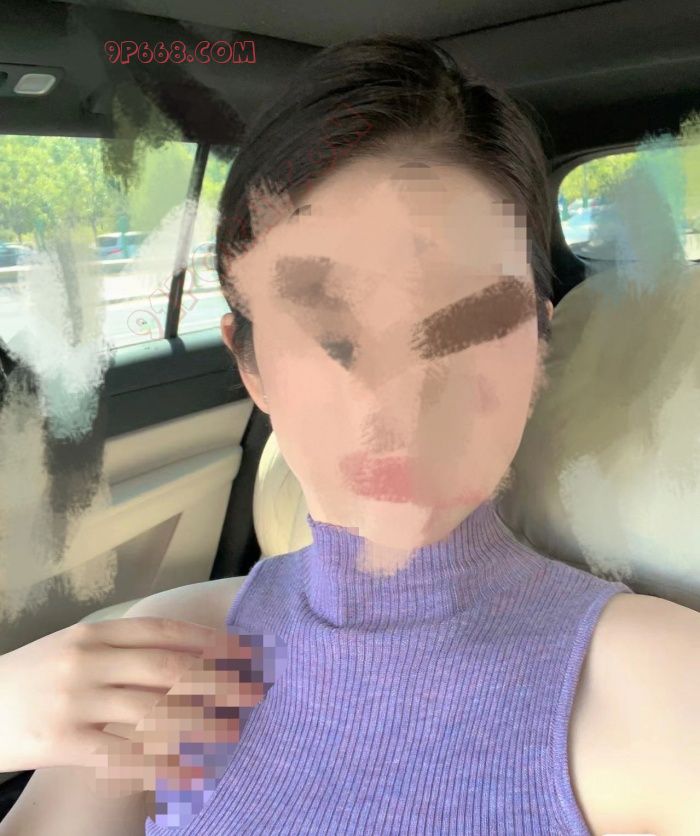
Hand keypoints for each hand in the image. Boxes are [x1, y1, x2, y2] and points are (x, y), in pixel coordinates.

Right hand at [0, 616, 254, 792]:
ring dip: (201, 722)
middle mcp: (88, 660)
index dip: (207, 640)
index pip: (163, 631)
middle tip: (255, 690)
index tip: (243, 650)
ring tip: (234, 730)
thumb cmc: (32, 679)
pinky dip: (162, 764)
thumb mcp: (72, 649)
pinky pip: (122, 754)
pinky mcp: (61, 741)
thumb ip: (120, 648)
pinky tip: (190, 772)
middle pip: (168, 668)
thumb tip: (182, 656)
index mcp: (94, 633)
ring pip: (152, 710)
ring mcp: (75, 700)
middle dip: (218, 678)